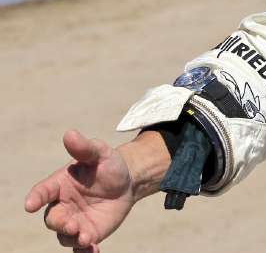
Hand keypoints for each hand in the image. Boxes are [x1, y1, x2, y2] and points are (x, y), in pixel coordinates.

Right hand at [25, 131, 150, 250]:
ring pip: (64, 235)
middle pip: (52, 218)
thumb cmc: (108, 165)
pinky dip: (84, 251)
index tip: (30, 205)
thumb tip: (70, 133)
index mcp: (59, 185)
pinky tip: (94, 251)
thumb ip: (84, 148)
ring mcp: (73, 221)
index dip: (35, 198)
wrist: (127, 182)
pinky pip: (80, 246)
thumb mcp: (100, 153)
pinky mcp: (87, 233)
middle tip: (71, 224)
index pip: (42, 192)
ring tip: (85, 238)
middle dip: (59, 223)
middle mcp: (62, 205)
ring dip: (72, 238)